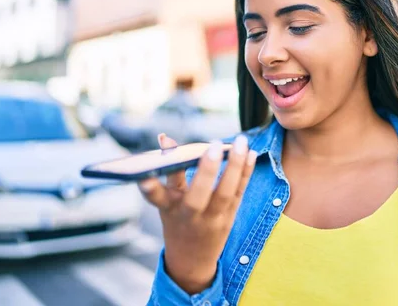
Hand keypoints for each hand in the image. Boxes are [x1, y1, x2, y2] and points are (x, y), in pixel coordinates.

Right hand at [138, 133, 256, 293]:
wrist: (192, 259)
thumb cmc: (177, 222)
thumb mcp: (165, 201)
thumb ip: (167, 171)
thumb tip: (164, 137)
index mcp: (168, 209)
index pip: (157, 196)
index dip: (149, 186)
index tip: (145, 173)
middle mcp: (190, 215)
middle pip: (197, 197)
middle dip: (205, 171)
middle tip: (212, 146)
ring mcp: (212, 217)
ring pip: (225, 193)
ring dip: (234, 166)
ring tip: (240, 142)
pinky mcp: (230, 216)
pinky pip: (240, 192)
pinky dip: (246, 172)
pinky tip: (252, 153)